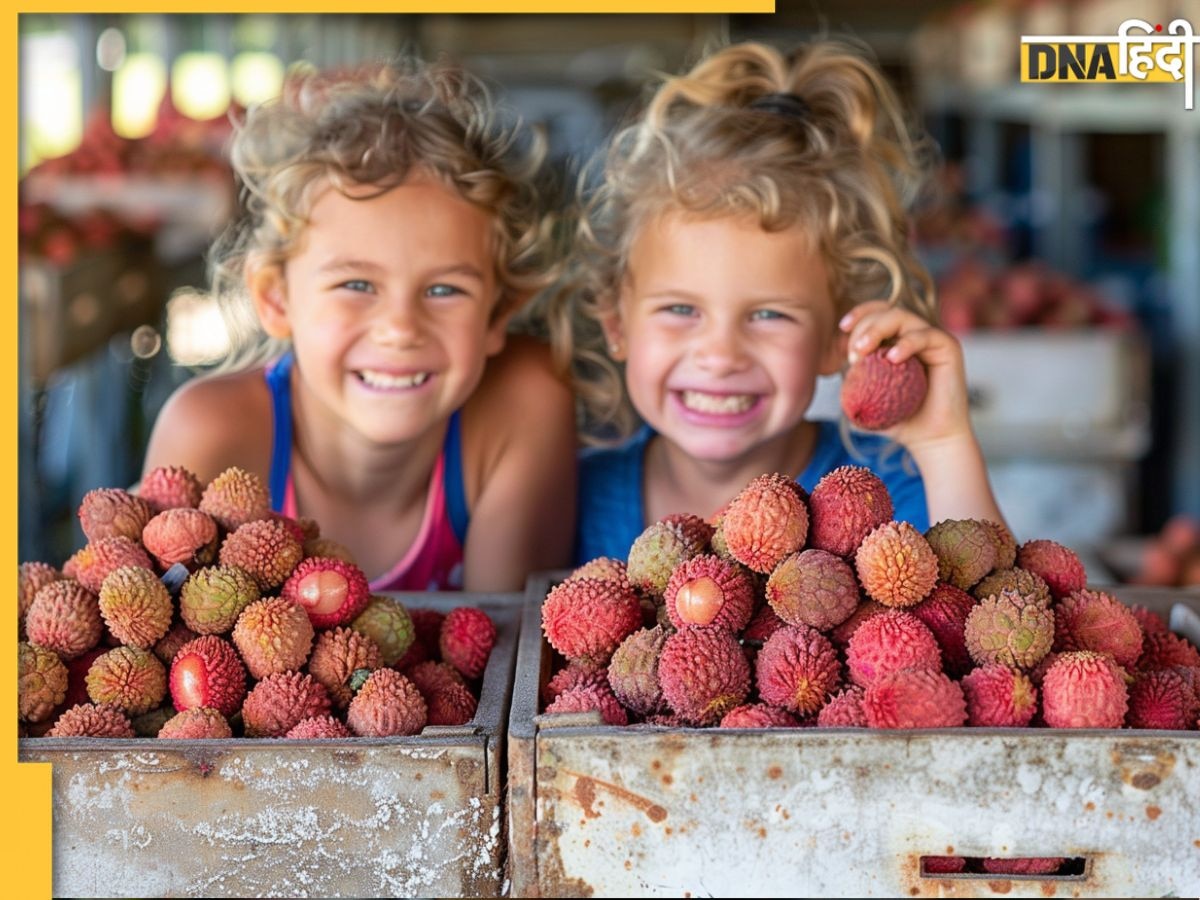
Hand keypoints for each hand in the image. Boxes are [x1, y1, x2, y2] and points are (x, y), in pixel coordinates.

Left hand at [838, 301, 972, 454]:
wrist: (929, 438)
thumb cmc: (898, 419)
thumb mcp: (866, 398)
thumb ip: (850, 380)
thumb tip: (824, 367)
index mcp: (897, 339)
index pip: (877, 312)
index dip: (859, 314)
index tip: (841, 329)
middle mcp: (915, 333)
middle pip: (886, 311)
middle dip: (863, 326)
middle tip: (853, 353)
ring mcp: (932, 338)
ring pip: (903, 317)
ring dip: (878, 329)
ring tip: (863, 352)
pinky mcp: (948, 347)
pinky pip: (926, 335)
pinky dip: (906, 343)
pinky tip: (891, 358)